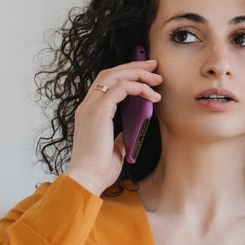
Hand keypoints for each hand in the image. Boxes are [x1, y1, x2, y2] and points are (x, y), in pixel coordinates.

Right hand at [66, 59, 161, 193]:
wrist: (87, 179)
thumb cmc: (99, 169)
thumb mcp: (114, 149)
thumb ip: (120, 136)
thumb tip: (131, 131)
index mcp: (89, 113)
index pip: (106, 83)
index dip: (125, 75)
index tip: (145, 74)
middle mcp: (87, 106)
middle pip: (110, 73)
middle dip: (134, 66)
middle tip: (154, 66)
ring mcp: (91, 107)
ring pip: (114, 75)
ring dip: (138, 73)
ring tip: (157, 79)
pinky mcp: (99, 111)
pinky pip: (121, 88)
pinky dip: (138, 87)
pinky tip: (152, 95)